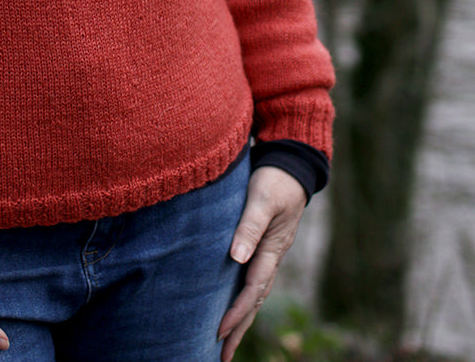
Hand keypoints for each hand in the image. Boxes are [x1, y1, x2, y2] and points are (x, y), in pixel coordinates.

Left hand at [217, 166, 306, 361]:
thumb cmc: (274, 181)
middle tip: (221, 357)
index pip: (252, 290)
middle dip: (239, 329)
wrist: (290, 167)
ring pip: (254, 295)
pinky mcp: (262, 248)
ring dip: (241, 320)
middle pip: (254, 302)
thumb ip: (249, 226)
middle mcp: (271, 258)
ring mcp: (268, 255)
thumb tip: (236, 258)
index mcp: (271, 250)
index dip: (236, 312)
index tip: (219, 332)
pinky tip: (231, 308)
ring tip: (225, 345)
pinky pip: (252, 282)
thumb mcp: (262, 199)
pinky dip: (242, 301)